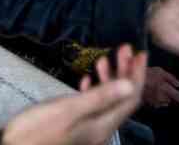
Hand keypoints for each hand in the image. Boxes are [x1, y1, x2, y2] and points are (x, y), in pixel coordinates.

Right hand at [2, 45, 147, 144]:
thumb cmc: (38, 130)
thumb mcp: (69, 110)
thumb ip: (100, 97)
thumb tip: (128, 84)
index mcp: (102, 126)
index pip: (129, 98)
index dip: (137, 75)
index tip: (140, 54)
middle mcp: (99, 128)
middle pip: (121, 98)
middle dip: (125, 72)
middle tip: (124, 49)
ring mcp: (87, 127)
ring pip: (107, 99)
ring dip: (109, 77)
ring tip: (104, 57)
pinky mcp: (75, 124)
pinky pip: (93, 104)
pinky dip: (93, 88)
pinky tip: (86, 77)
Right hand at [142, 67, 178, 108]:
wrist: (130, 80)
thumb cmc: (145, 74)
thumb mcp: (160, 71)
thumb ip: (171, 78)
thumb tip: (178, 84)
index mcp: (166, 89)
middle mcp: (162, 98)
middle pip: (171, 100)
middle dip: (170, 95)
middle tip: (165, 87)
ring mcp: (155, 103)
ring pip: (164, 102)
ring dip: (163, 97)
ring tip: (157, 88)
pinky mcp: (149, 105)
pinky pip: (156, 103)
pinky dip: (156, 99)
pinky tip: (152, 92)